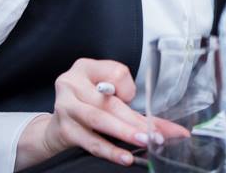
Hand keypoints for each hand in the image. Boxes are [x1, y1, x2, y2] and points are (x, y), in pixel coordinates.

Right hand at [14, 58, 186, 169]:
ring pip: (101, 119)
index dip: (129, 89)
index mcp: (86, 67)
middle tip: (158, 134)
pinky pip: (91, 141)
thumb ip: (134, 108)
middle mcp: (72, 82)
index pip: (117, 73)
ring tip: (145, 142)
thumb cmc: (87, 106)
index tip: (132, 100)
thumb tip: (169, 129)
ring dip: (126, 132)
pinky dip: (110, 150)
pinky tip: (124, 157)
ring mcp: (66, 106)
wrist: (56, 127)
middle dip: (137, 120)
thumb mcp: (106, 95)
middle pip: (110, 100)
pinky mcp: (64, 129)